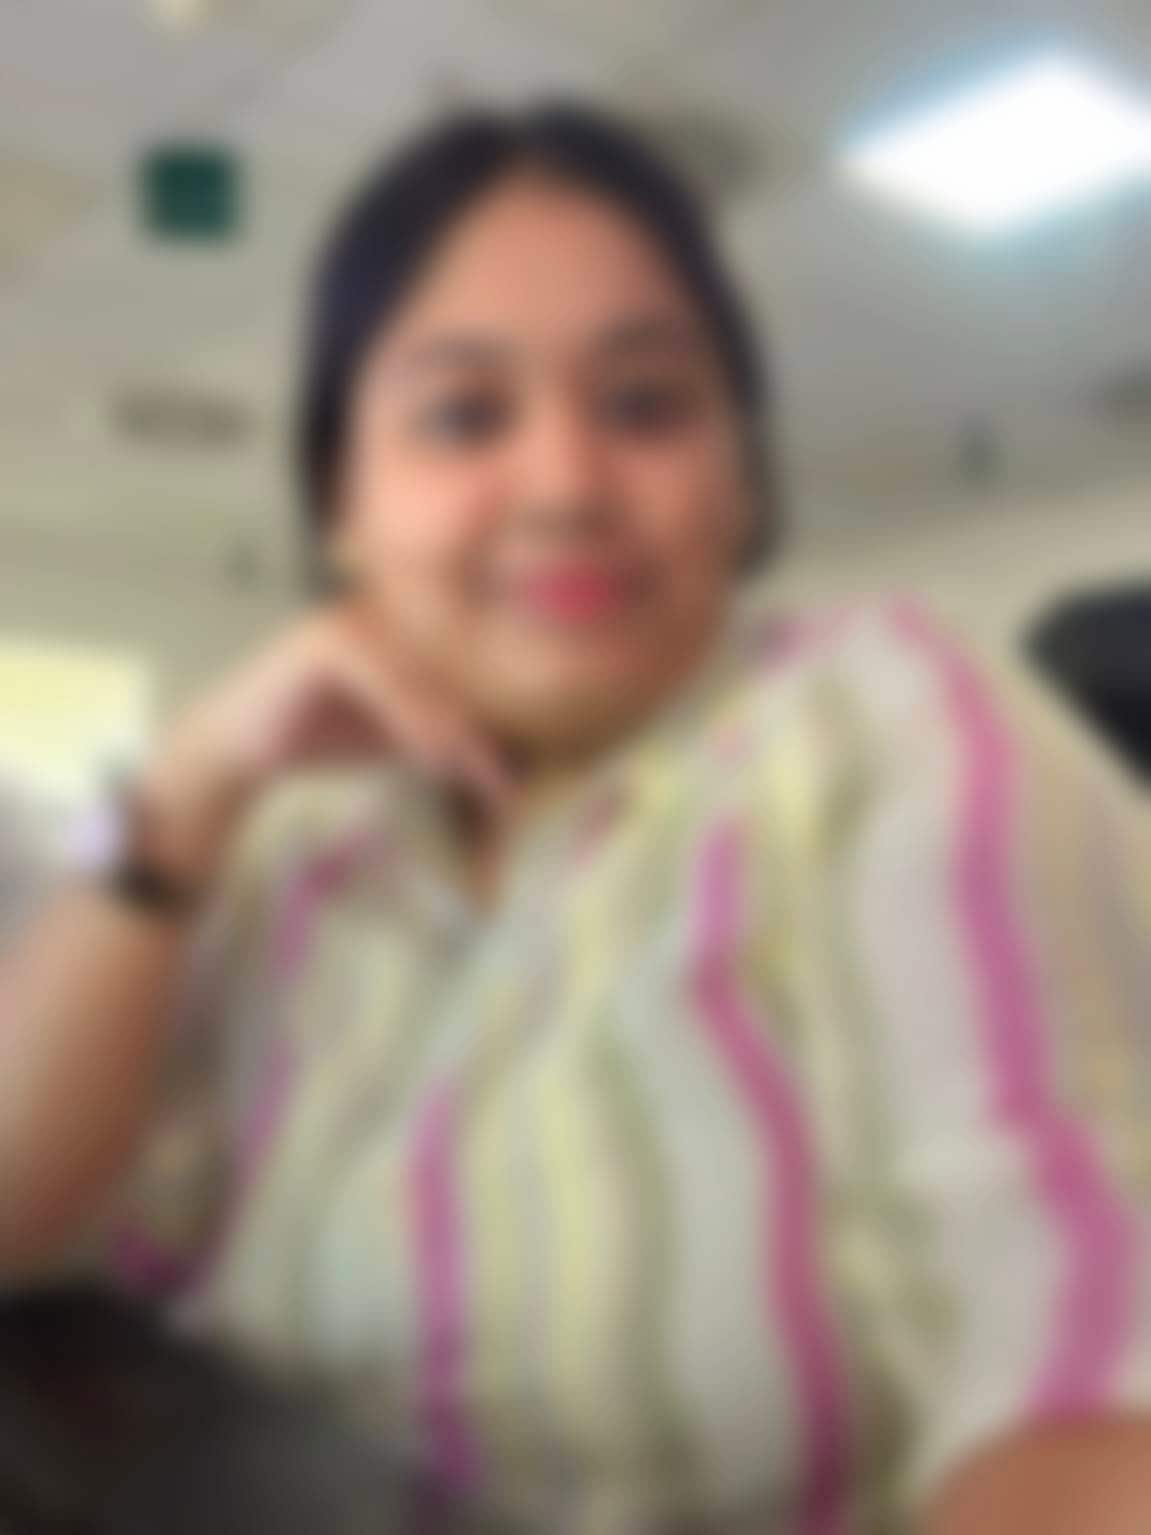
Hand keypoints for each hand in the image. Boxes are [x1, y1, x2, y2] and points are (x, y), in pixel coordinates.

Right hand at [133, 607, 511, 889]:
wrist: (239, 746)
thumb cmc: (320, 736)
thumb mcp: (393, 739)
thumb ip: (439, 742)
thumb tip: (502, 772)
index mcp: (400, 632)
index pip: (454, 682)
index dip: (482, 731)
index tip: (504, 785)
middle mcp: (379, 618)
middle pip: (443, 682)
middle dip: (473, 738)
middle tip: (500, 788)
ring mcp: (351, 624)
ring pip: (419, 685)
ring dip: (449, 735)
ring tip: (471, 778)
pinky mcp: (325, 643)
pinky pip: (384, 685)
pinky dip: (411, 722)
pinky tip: (431, 758)